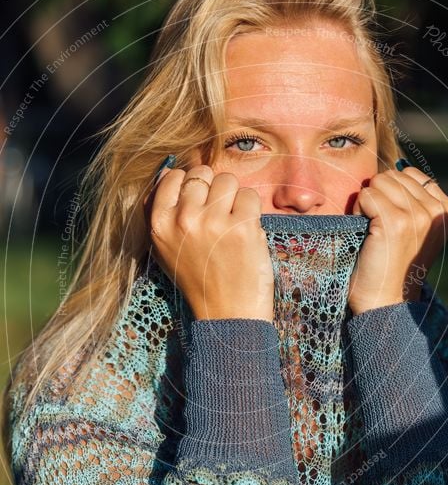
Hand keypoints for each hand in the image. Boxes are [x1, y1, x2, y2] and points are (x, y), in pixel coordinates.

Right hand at [144, 164, 274, 321]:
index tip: (199, 202)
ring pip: (227, 180)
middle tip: (218, 215)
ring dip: (234, 197)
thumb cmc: (198, 280)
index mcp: (159, 224)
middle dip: (213, 189)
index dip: (190, 184)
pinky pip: (250, 195)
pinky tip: (246, 230)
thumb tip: (167, 172)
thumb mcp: (165, 249)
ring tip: (232, 222)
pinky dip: (252, 210)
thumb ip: (162, 212)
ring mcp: (213, 222)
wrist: (227, 313)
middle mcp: (183, 219)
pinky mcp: (242, 227)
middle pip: (202, 174)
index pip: (172, 176)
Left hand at [348, 166, 447, 314]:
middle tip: (380, 229)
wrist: (385, 300)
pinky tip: (366, 233)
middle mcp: (437, 211)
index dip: (392, 194)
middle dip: (379, 197)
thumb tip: (398, 166)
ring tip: (373, 231)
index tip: (394, 224)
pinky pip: (366, 195)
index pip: (410, 174)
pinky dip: (358, 211)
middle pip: (393, 175)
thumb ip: (415, 198)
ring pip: (379, 182)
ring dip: (367, 204)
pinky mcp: (395, 222)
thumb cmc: (392, 263)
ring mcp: (419, 216)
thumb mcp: (416, 228)